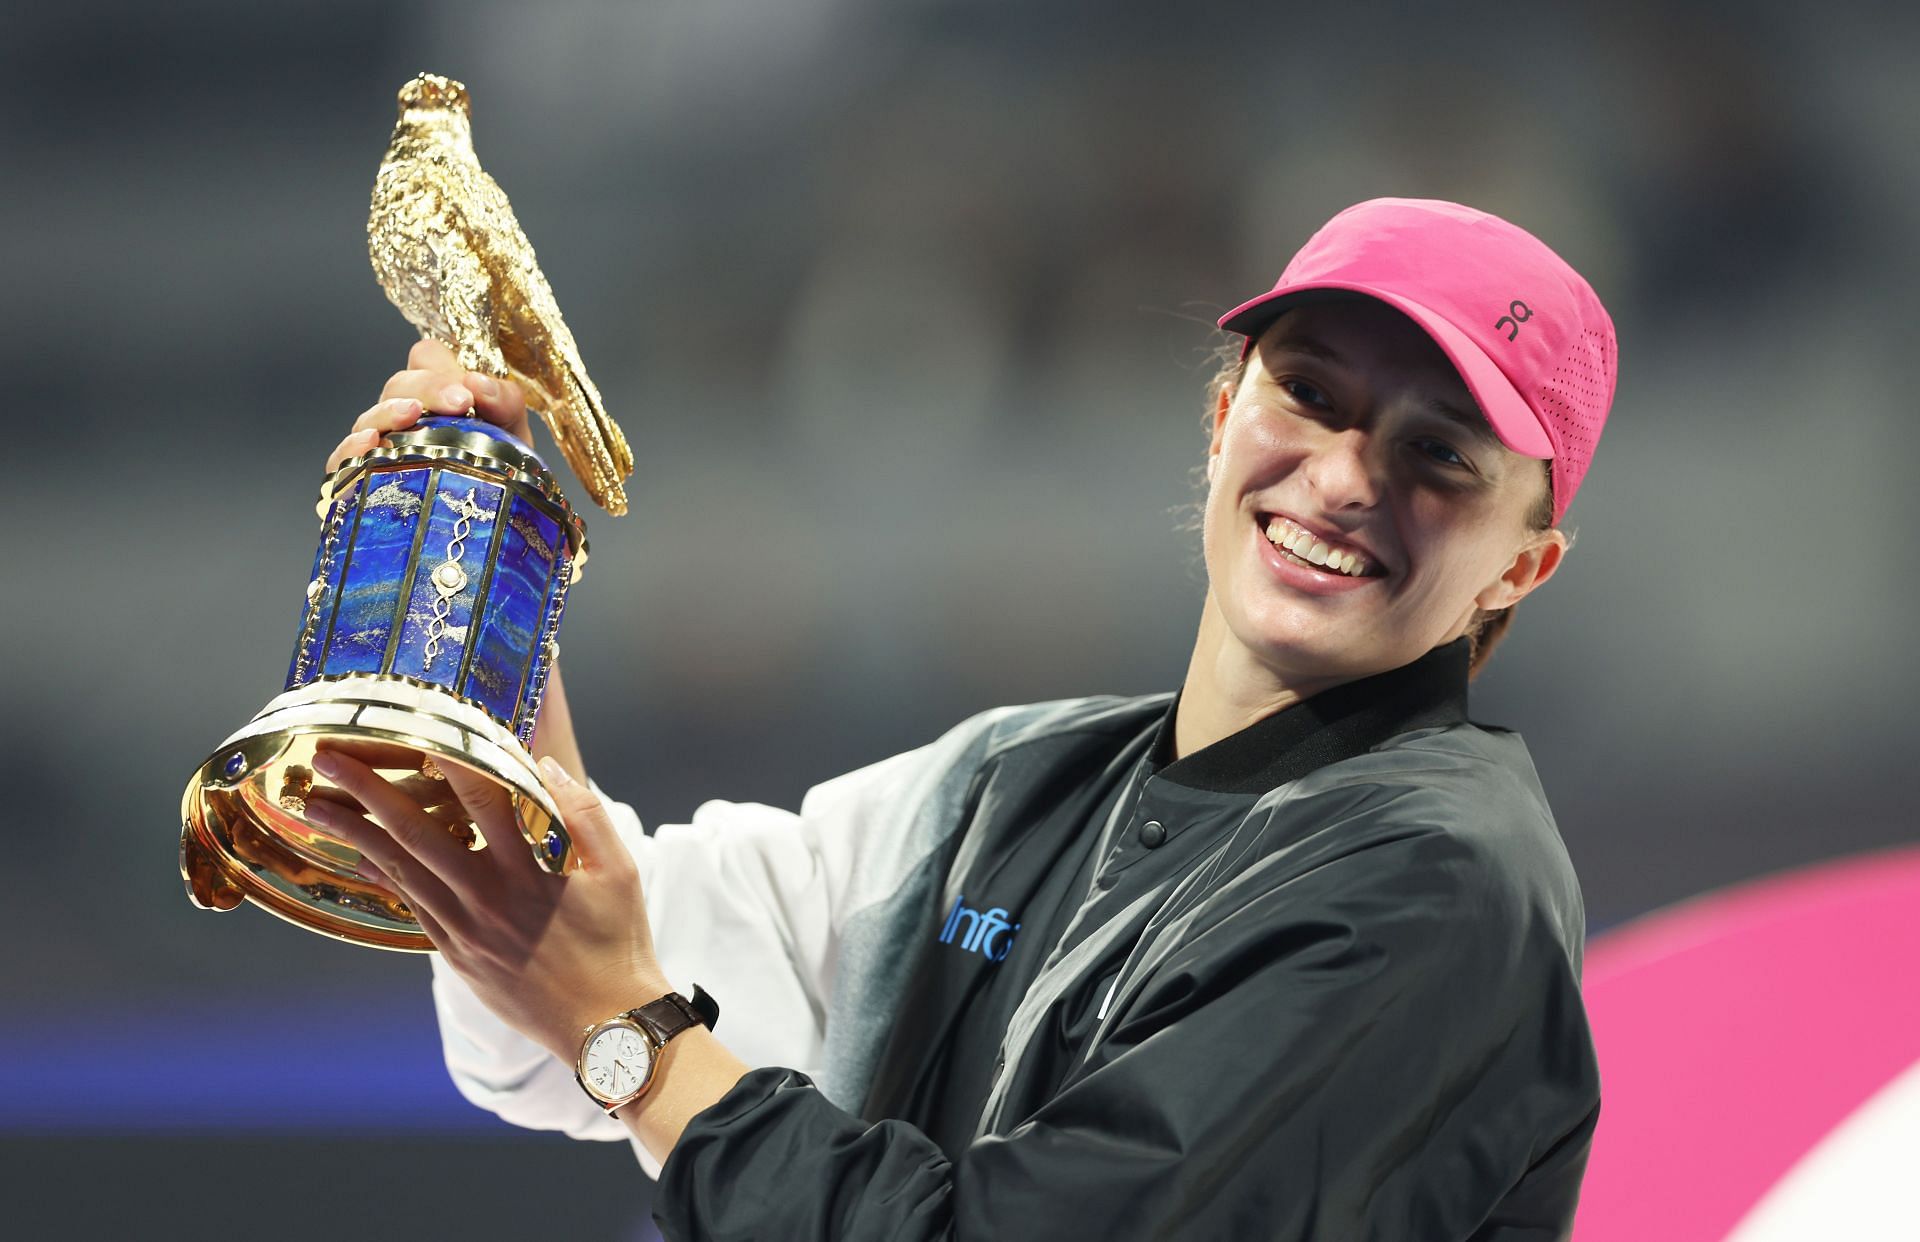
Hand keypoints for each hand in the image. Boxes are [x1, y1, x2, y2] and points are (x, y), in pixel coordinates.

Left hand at [304, 739, 665, 1061]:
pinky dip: (383, 875)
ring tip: (316, 805)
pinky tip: (359, 854)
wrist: (605, 1025)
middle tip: (328, 758)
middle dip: (367, 792)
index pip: (483, 800)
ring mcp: (465, 930)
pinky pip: (411, 906)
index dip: (448, 759)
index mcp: (531, 872)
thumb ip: (583, 812)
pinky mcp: (457, 955)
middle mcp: (488, 898)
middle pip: (416, 834)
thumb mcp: (620, 871)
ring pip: (400, 871)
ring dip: (354, 834)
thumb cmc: (618, 941)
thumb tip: (546, 765)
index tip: (416, 726)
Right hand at [324, 338, 534, 472]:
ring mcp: (380, 442)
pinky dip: (351, 449)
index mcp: (438, 392)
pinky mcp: (361, 476)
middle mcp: (403, 412)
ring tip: (411, 416)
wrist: (489, 517)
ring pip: (371, 417)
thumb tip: (480, 385)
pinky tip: (368, 445)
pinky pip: (345, 459)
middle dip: (427, 389)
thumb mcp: (512, 432)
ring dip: (389, 413)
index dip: (443, 370)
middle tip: (459, 404)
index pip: (427, 358)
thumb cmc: (498, 467)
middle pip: (399, 384)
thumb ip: (505, 402)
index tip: (468, 394)